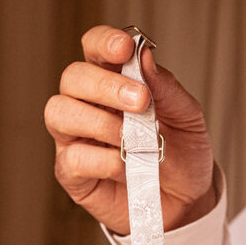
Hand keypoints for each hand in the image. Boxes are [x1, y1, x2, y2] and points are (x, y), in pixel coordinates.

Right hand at [45, 25, 215, 233]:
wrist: (186, 201)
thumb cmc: (182, 155)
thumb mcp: (187, 118)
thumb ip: (166, 89)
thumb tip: (145, 57)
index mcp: (115, 82)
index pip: (94, 49)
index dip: (103, 43)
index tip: (125, 50)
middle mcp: (88, 105)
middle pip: (73, 77)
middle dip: (105, 86)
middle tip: (140, 102)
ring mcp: (76, 138)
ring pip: (59, 112)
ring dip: (100, 122)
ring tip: (132, 140)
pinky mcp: (73, 173)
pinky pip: (71, 158)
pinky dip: (101, 160)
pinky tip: (124, 166)